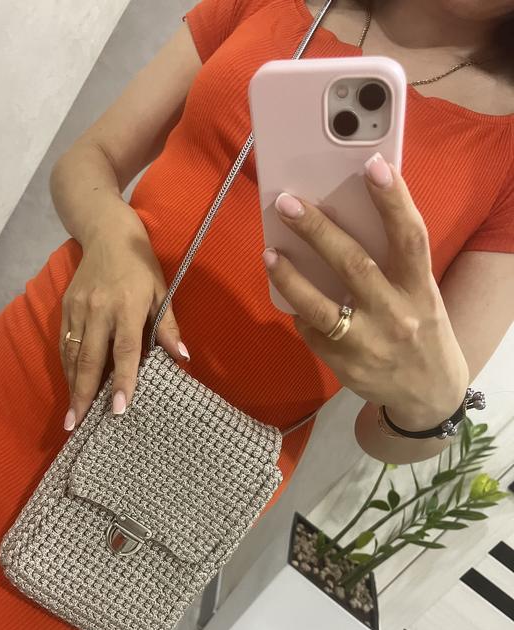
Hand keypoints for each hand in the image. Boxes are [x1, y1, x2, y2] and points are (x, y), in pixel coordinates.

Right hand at [59, 205, 188, 429]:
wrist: (106, 232)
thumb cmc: (140, 265)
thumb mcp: (162, 290)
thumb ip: (167, 326)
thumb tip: (182, 358)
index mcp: (127, 306)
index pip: (125, 351)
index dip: (122, 381)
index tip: (118, 409)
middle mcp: (99, 310)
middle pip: (89, 359)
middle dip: (83, 395)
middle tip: (76, 424)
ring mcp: (78, 308)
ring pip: (72, 354)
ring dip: (71, 386)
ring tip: (72, 415)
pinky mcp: (65, 306)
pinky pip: (64, 343)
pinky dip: (66, 367)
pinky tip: (70, 386)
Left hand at [264, 152, 469, 429]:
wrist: (429, 392)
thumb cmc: (422, 328)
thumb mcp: (421, 295)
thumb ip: (393, 265)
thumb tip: (344, 223)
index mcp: (420, 289)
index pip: (410, 238)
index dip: (394, 202)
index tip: (374, 166)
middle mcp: (396, 315)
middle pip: (354, 265)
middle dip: (318, 231)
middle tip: (289, 203)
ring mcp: (368, 343)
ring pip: (320, 307)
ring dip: (290, 278)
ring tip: (270, 253)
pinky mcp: (345, 365)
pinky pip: (312, 332)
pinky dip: (299, 311)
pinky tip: (289, 295)